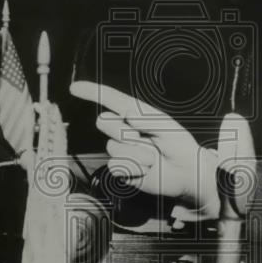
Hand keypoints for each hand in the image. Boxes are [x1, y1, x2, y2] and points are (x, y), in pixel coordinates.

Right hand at [69, 81, 220, 216]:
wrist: (186, 174)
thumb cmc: (179, 146)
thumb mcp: (166, 127)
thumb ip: (146, 119)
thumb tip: (127, 113)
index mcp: (135, 114)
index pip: (110, 100)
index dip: (92, 92)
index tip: (75, 88)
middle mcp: (124, 129)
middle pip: (103, 121)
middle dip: (122, 129)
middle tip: (146, 139)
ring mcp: (121, 149)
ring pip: (113, 146)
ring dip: (136, 153)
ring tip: (153, 158)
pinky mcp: (122, 168)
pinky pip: (117, 165)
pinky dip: (135, 168)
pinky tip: (147, 169)